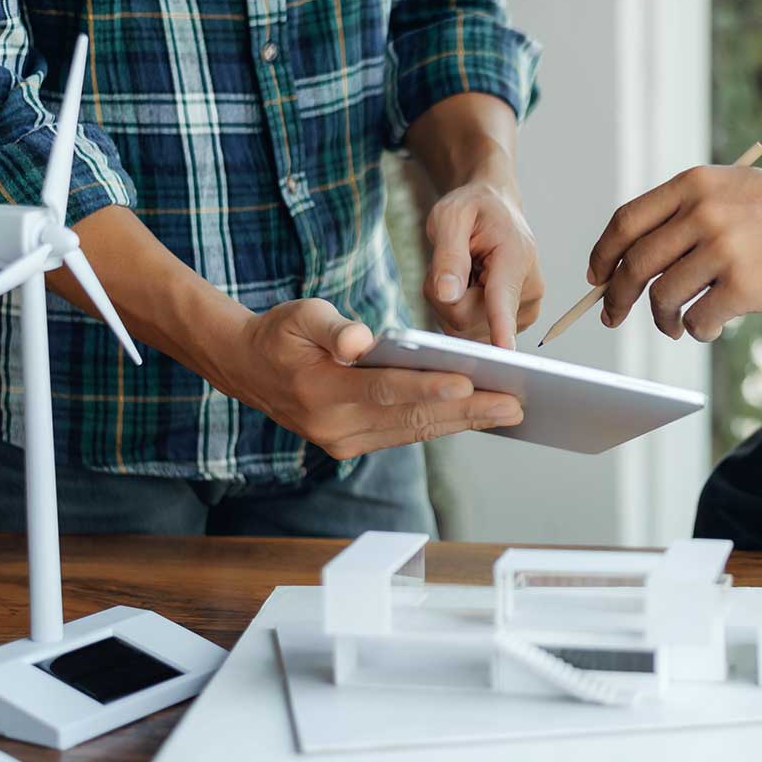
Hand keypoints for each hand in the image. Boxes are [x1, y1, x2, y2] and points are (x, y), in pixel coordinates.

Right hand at [215, 298, 523, 458]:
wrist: (247, 368)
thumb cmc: (281, 333)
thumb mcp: (299, 317)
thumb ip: (332, 328)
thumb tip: (359, 342)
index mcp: (321, 393)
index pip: (385, 390)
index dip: (427, 387)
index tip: (468, 383)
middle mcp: (335, 427)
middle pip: (411, 418)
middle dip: (467, 411)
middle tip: (514, 404)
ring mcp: (345, 442)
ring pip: (415, 431)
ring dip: (463, 422)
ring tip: (508, 411)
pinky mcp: (354, 444)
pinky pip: (406, 433)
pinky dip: (443, 423)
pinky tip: (477, 414)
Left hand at [424, 180, 543, 348]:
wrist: (495, 210)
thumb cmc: (474, 208)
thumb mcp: (451, 216)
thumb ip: (448, 255)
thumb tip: (447, 293)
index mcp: (516, 258)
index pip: (503, 297)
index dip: (501, 325)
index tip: (505, 350)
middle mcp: (528, 291)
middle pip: (465, 319)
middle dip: (444, 296)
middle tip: (449, 264)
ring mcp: (522, 313)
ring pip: (462, 329)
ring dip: (448, 304)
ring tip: (461, 271)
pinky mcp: (511, 326)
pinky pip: (467, 332)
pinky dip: (456, 311)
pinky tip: (468, 287)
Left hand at [588, 167, 761, 341]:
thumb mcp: (733, 190)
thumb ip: (688, 214)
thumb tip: (634, 263)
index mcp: (693, 184)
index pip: (626, 221)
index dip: (602, 254)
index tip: (596, 276)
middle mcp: (702, 213)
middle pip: (634, 264)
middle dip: (616, 297)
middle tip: (613, 315)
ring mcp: (722, 249)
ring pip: (662, 297)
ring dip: (662, 320)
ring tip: (676, 326)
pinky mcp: (744, 285)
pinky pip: (698, 320)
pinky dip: (697, 331)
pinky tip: (710, 328)